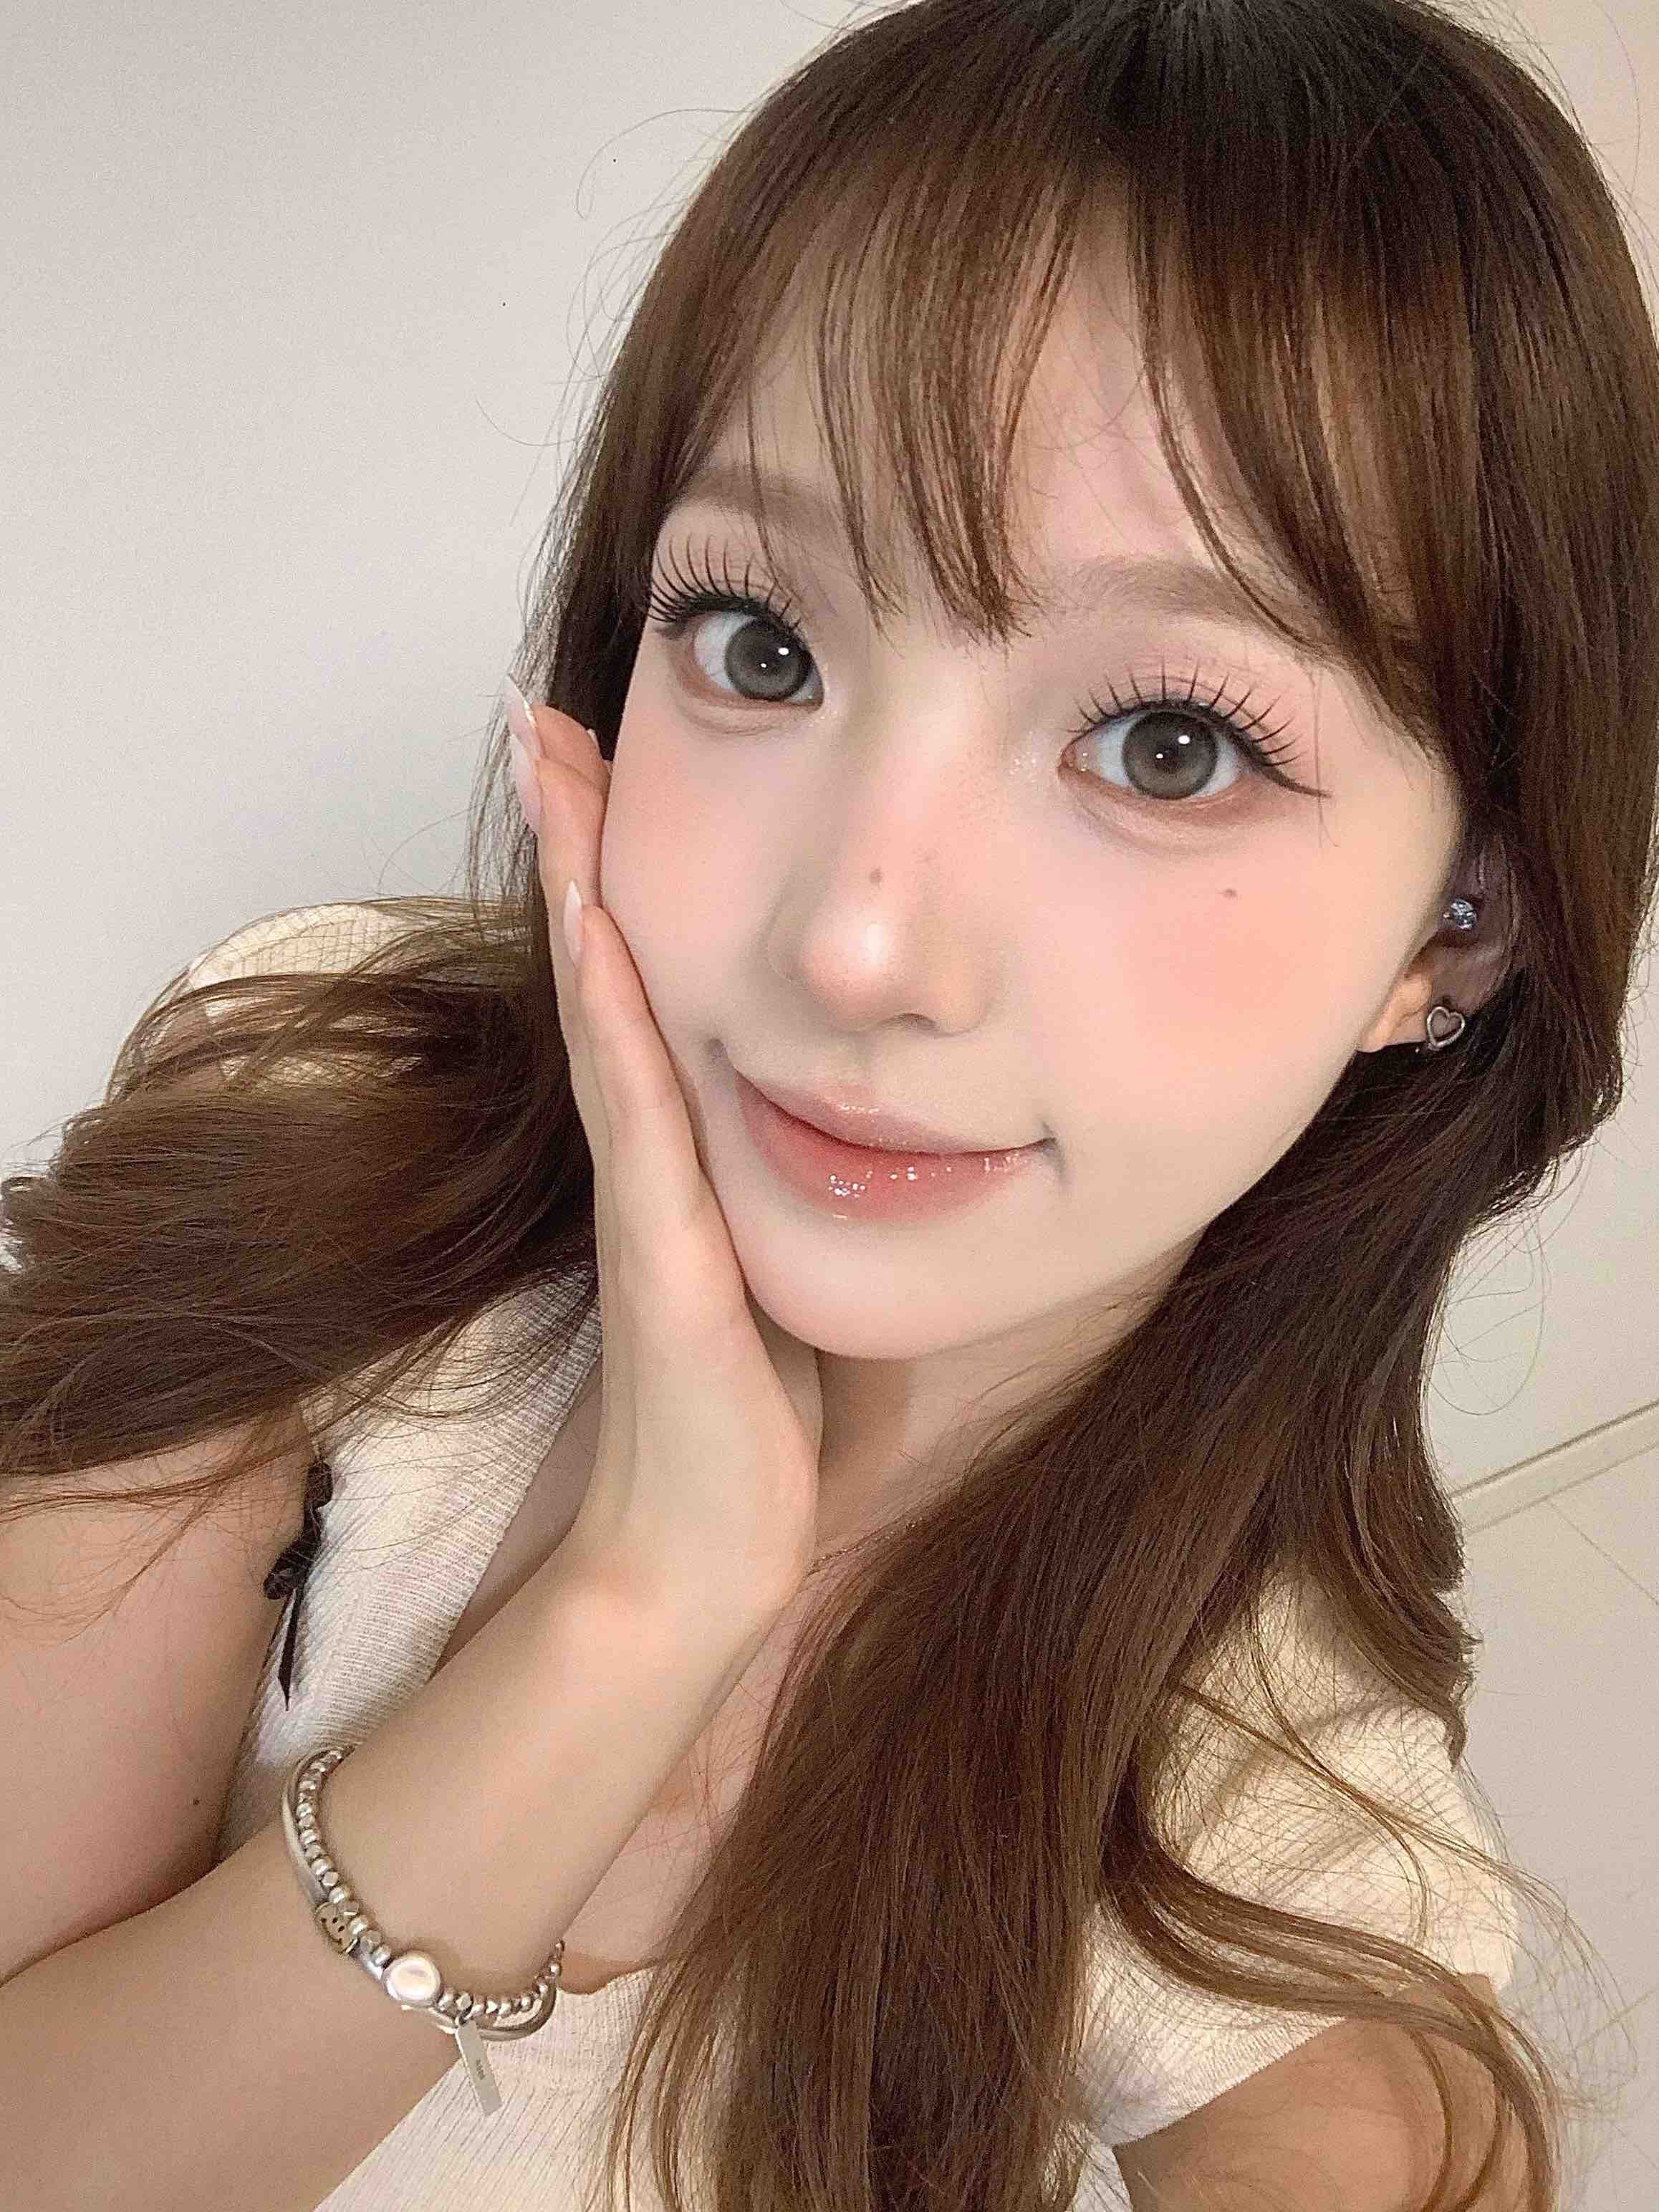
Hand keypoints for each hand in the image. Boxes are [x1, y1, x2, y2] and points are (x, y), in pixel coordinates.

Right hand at [504, 680, 824, 1620]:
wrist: (712, 1547)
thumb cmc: (758, 1415)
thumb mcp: (789, 1259)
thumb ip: (805, 1182)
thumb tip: (865, 1109)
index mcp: (689, 1151)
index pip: (648, 983)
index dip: (621, 871)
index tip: (604, 759)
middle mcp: (653, 1155)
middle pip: (606, 967)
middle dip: (579, 840)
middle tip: (543, 717)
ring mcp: (647, 1195)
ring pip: (606, 1011)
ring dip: (579, 886)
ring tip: (552, 767)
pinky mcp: (662, 1251)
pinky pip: (636, 1109)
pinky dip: (610, 1013)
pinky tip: (596, 924)